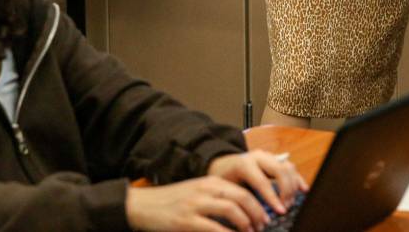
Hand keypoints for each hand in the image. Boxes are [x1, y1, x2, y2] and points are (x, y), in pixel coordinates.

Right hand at [125, 176, 267, 231]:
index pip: (242, 190)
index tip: (265, 217)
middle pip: (242, 198)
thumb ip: (215, 198)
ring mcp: (196, 205)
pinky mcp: (186, 221)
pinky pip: (214, 229)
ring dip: (246, 224)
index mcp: (210, 182)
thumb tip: (240, 211)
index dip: (257, 204)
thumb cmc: (171, 202)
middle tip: (262, 226)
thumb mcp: (196, 193)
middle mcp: (205, 190)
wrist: (143, 205)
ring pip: (231, 210)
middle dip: (257, 214)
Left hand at [208, 151, 308, 215]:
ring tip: (290, 203)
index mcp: (244, 164)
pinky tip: (303, 189)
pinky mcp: (275, 159)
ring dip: (293, 186)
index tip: (280, 211)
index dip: (273, 198)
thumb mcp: (227, 189)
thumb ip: (241, 200)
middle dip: (286, 191)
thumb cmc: (224, 179)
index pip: (263, 181)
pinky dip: (297, 178)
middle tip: (285, 208)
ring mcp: (268, 156)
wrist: (222, 165)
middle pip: (280, 171)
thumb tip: (254, 218)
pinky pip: (290, 167)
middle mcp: (258, 157)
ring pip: (287, 167)